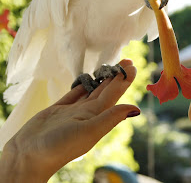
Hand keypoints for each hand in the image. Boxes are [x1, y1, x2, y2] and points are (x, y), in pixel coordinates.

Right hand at [0, 59, 139, 181]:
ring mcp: (73, 111)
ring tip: (111, 67)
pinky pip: (74, 93)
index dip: (123, 80)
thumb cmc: (59, 147)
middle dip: (117, 76)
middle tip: (127, 61)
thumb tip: (136, 108)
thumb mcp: (89, 131)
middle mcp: (88, 113)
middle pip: (106, 91)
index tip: (132, 66)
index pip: (114, 94)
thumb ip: (111, 117)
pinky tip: (88, 79)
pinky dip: (82, 85)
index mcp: (97, 117)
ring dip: (102, 79)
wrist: (28, 157)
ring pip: (91, 91)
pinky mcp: (58, 110)